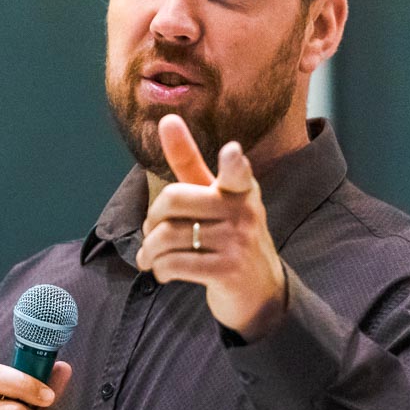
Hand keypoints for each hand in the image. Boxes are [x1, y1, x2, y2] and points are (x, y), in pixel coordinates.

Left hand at [134, 114, 286, 340]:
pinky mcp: (227, 271)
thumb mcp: (212, 197)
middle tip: (152, 234)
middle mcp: (243, 211)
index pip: (237, 172)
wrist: (260, 291)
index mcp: (240, 188)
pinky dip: (159, 269)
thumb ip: (188, 161)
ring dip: (149, 251)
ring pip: (166, 236)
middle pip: (172, 199)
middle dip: (150, 220)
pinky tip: (163, 271)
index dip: (233, 162)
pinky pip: (173, 264)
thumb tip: (166, 118)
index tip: (232, 152)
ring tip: (151, 257)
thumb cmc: (228, 235)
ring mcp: (238, 242)